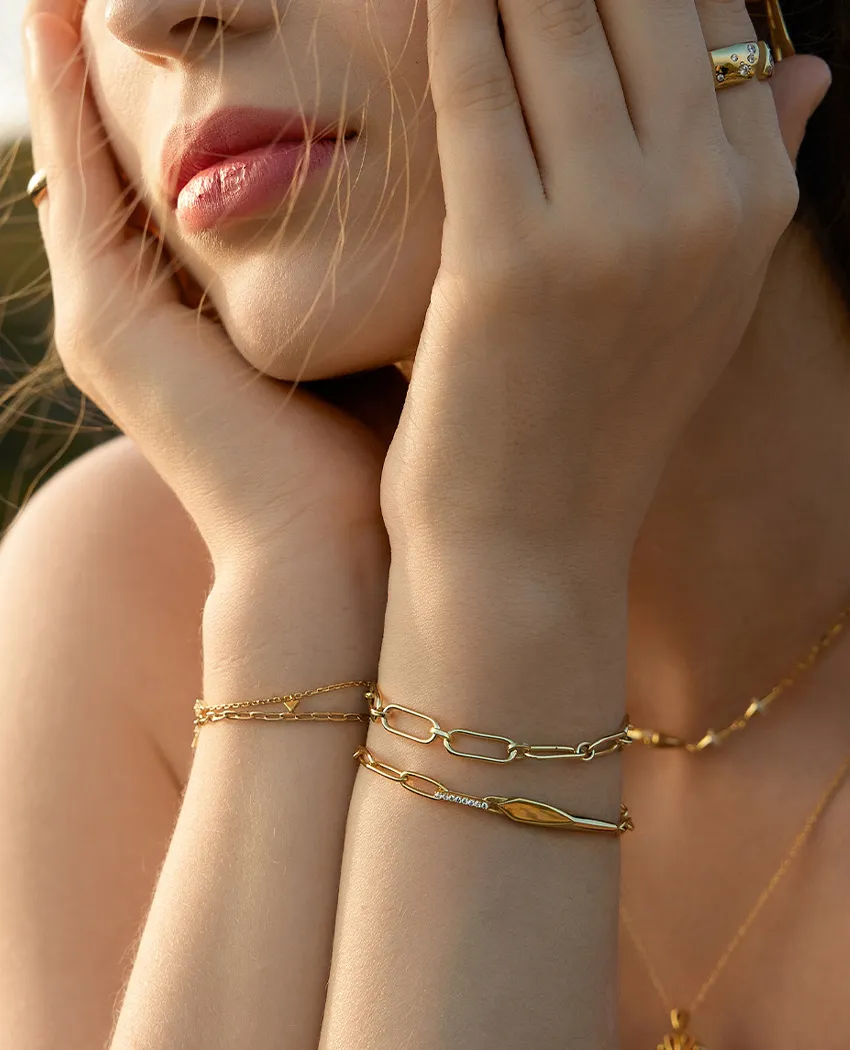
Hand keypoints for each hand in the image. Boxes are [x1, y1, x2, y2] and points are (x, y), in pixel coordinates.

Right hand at [22, 0, 405, 572]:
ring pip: (87, 155)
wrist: (342, 553)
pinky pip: (79, 187)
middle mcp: (146, 309)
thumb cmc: (378, 449)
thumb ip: (354, 257)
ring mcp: (113, 320)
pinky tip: (54, 9)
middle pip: (126, 151)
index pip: (186, 171)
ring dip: (76, 57)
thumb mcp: (365, 325)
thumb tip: (415, 180)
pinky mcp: (106, 329)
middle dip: (125, 57)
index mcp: (205, 309)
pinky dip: (59, 98)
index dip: (189, 85)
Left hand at [380, 0, 831, 559]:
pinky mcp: (511, 256)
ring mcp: (614, 230)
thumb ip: (742, 173)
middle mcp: (703, 205)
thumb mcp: (692, 302)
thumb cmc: (589, 417)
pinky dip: (450, 21)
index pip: (715, 19)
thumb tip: (801, 67)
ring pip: (557, 22)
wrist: (528, 542)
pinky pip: (476, 89)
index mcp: (751, 205)